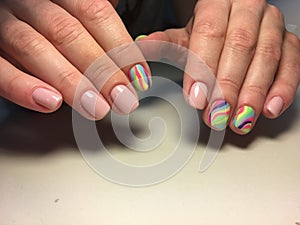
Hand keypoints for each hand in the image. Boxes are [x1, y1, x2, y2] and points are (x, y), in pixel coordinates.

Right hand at [0, 0, 150, 119]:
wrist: (6, 22)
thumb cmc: (47, 23)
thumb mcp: (73, 14)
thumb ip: (101, 26)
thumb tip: (141, 45)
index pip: (95, 13)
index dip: (120, 47)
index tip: (138, 78)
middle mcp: (30, 3)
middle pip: (69, 33)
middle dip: (101, 71)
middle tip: (122, 100)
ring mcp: (4, 25)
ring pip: (35, 48)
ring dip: (70, 82)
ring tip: (96, 108)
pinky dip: (23, 87)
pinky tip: (49, 103)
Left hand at [138, 0, 299, 134]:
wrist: (234, 20)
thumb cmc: (209, 31)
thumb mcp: (184, 36)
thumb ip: (165, 43)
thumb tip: (140, 47)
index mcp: (218, 3)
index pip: (210, 33)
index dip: (203, 67)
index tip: (196, 98)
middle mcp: (248, 9)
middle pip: (240, 46)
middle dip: (227, 85)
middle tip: (216, 115)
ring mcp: (272, 25)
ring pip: (267, 57)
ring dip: (253, 93)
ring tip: (239, 120)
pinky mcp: (289, 43)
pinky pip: (292, 65)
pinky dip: (283, 89)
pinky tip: (268, 109)